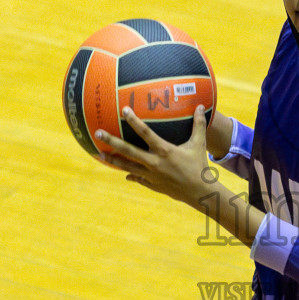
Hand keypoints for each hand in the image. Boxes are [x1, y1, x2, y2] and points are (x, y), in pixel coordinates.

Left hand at [94, 105, 214, 205]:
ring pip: (127, 166)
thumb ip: (199, 125)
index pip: (145, 132)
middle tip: (97, 133)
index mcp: (164, 150)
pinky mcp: (151, 185)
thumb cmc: (200, 166)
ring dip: (113, 159)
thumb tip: (200, 106)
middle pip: (128, 150)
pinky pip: (137, 178)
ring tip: (99, 153)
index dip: (134, 121)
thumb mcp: (199, 144)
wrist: (199, 193)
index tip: (123, 110)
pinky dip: (130, 175)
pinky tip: (124, 173)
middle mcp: (154, 162)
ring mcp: (150, 175)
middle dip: (112, 141)